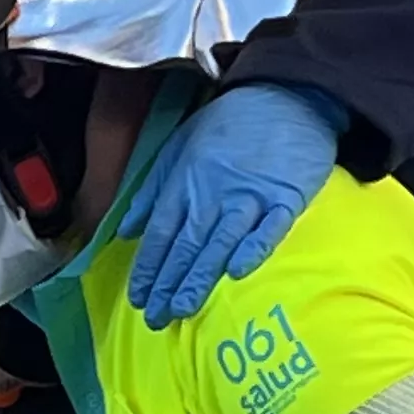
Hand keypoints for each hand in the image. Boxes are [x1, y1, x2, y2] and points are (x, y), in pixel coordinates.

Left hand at [121, 84, 343, 321]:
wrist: (285, 96)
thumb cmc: (228, 124)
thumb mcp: (178, 147)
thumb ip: (152, 191)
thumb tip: (128, 230)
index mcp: (184, 183)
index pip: (160, 234)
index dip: (148, 268)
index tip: (138, 298)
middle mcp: (212, 195)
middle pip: (186, 246)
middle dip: (168, 284)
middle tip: (156, 318)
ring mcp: (250, 197)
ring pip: (220, 243)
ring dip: (200, 278)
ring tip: (183, 309)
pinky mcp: (286, 198)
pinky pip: (270, 228)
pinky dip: (254, 248)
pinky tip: (238, 272)